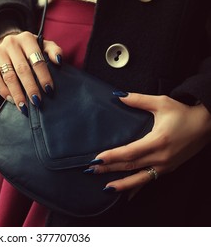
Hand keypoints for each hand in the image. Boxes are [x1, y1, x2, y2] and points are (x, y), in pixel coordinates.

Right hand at [0, 31, 61, 115]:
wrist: (9, 45)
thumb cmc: (30, 50)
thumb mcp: (44, 46)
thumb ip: (54, 51)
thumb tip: (58, 60)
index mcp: (27, 38)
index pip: (36, 59)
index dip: (43, 76)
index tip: (49, 90)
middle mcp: (11, 43)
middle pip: (22, 69)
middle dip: (30, 87)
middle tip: (37, 102)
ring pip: (8, 76)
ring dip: (17, 93)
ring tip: (24, 106)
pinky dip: (4, 91)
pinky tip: (11, 100)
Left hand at [88, 93, 210, 192]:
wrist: (207, 125)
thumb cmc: (183, 113)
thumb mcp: (161, 103)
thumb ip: (138, 100)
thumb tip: (118, 95)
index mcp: (157, 141)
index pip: (130, 152)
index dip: (112, 156)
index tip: (97, 158)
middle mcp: (161, 156)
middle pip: (130, 166)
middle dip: (109, 169)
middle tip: (91, 170)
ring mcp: (165, 166)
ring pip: (139, 178)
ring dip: (121, 184)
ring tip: (105, 188)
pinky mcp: (168, 169)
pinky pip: (149, 180)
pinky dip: (137, 188)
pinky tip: (127, 196)